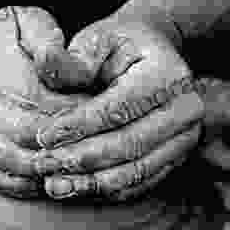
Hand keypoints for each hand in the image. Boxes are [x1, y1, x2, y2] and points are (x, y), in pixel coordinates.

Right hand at [0, 6, 90, 197]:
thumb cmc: (2, 37)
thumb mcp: (25, 20)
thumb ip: (47, 39)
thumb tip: (59, 63)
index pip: (37, 103)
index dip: (73, 113)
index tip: (102, 114)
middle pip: (28, 139)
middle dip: (67, 145)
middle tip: (102, 146)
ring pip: (16, 166)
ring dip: (52, 169)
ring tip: (85, 165)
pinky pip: (2, 182)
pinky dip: (33, 186)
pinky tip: (59, 178)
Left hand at [32, 10, 204, 201]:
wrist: (151, 57)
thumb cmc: (119, 47)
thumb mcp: (97, 40)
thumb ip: (73, 58)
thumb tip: (46, 60)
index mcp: (169, 74)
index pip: (119, 108)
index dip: (79, 125)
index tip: (43, 137)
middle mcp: (186, 108)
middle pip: (130, 144)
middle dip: (82, 159)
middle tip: (43, 165)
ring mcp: (186, 137)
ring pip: (136, 170)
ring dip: (92, 182)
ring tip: (54, 184)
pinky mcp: (177, 157)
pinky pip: (142, 182)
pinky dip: (107, 189)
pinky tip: (76, 188)